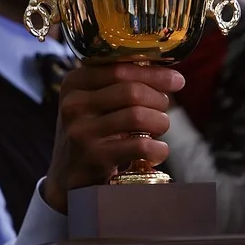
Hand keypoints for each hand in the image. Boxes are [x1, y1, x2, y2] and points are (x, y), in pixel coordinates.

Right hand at [43, 63, 184, 212]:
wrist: (68, 176)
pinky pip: (141, 146)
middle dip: (158, 99)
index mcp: (74, 82)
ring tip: (159, 127)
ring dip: (160, 122)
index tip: (176, 79)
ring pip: (138, 116)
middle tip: (163, 108)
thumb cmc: (91, 130)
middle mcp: (74, 104)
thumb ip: (120, 84)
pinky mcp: (95, 158)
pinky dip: (159, 148)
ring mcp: (82, 132)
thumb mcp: (93, 102)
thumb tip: (170, 76)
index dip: (153, 73)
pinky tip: (157, 151)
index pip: (120, 68)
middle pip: (132, 91)